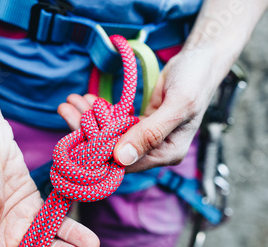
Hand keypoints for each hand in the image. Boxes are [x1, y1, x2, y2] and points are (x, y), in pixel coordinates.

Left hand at [58, 49, 223, 172]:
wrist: (201, 61)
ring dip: (89, 120)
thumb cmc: (195, 81)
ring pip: (111, 136)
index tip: (76, 135)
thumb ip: (151, 133)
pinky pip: (115, 123)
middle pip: (114, 150)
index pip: (126, 163)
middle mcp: (155, 150)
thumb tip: (122, 158)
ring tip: (69, 102)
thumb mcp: (177, 106)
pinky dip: (99, 113)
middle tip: (66, 110)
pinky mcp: (140, 123)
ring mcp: (147, 137)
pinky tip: (85, 100)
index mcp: (167, 153)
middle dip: (87, 132)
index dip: (100, 152)